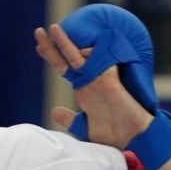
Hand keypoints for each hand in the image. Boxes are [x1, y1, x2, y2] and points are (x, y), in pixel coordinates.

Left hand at [36, 24, 154, 147]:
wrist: (132, 140)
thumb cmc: (111, 135)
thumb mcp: (84, 127)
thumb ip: (70, 119)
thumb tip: (54, 111)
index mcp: (83, 90)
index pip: (64, 68)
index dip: (52, 57)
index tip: (38, 47)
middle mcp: (90, 81)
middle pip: (68, 58)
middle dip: (53, 45)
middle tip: (38, 31)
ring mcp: (99, 79)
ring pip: (81, 55)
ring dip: (66, 42)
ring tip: (54, 29)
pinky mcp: (111, 81)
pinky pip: (103, 59)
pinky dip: (94, 49)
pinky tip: (82, 41)